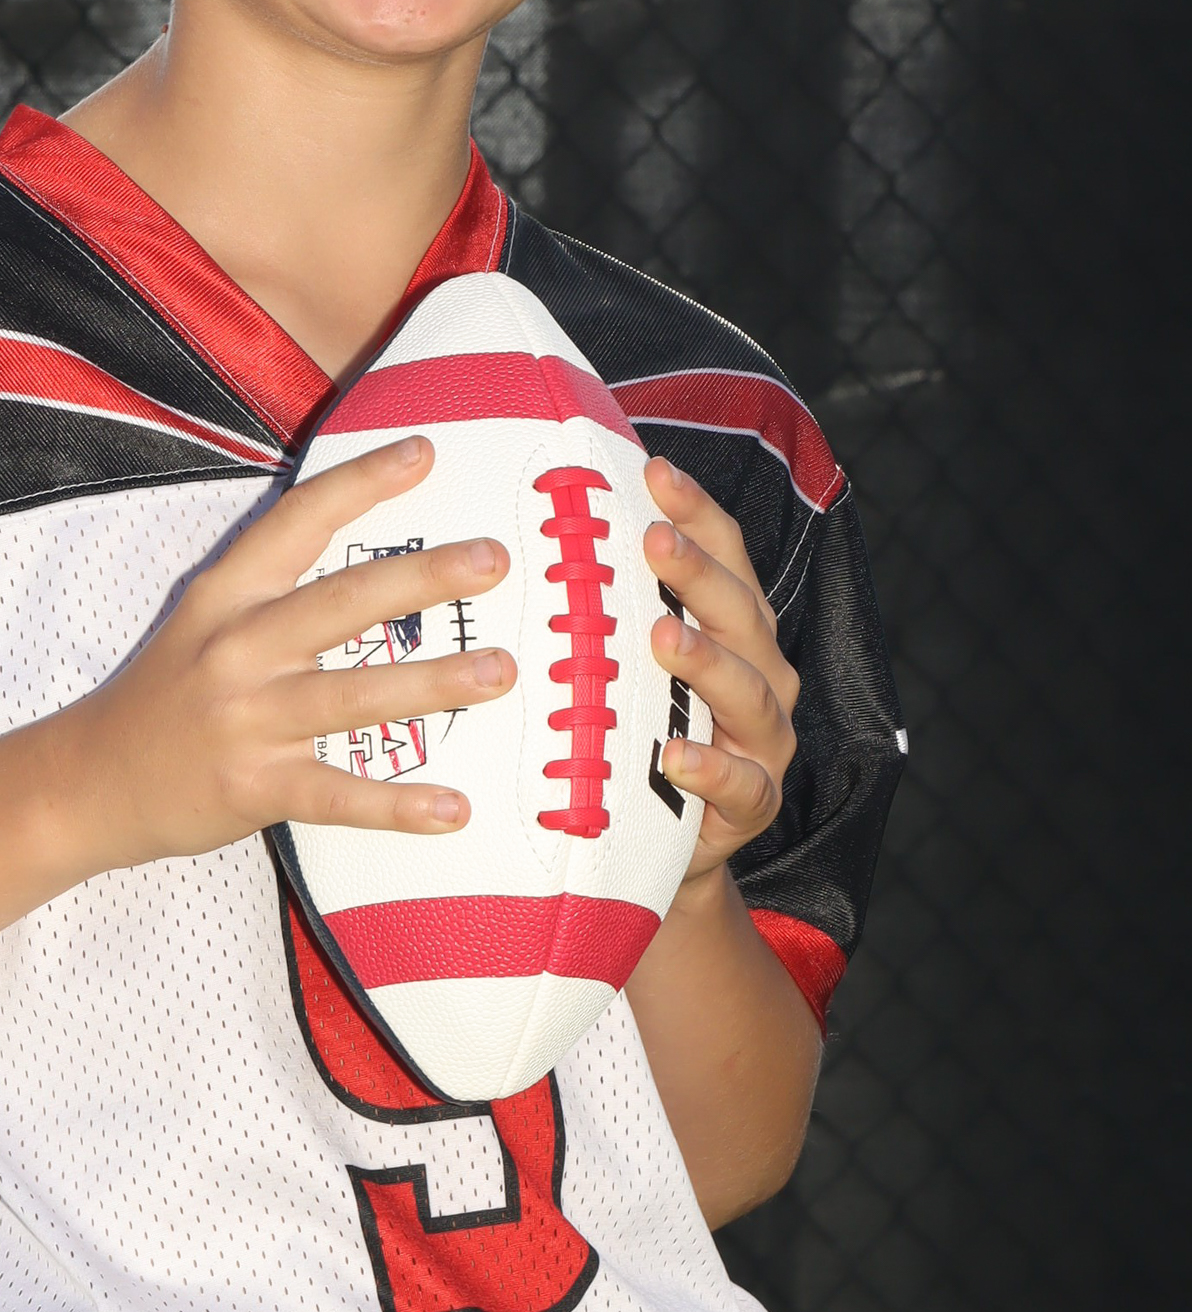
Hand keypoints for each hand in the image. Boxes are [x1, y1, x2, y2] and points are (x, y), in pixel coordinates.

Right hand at [55, 436, 515, 872]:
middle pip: (342, 602)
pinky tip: (454, 807)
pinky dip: (398, 806)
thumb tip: (376, 565)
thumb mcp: (204, 620)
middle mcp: (238, 648)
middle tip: (493, 559)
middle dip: (422, 577)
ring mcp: (247, 720)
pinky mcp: (255, 788)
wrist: (89, 780)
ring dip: (433, 683)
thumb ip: (275, 590)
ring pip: (354, 696)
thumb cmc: (167, 694)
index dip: (361, 482)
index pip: (298, 520)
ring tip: (500, 670)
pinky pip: (338, 796)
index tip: (424, 451)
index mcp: (227, 595)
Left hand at [642, 456, 798, 885]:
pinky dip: (712, 769)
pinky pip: (743, 784)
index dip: (695, 510)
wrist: (667, 841)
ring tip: (663, 637)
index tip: (653, 470)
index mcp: (735, 626)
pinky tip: (676, 756)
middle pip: (739, 611)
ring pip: (749, 690)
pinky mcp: (755, 800)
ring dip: (706, 661)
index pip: (724, 554)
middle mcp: (760, 670)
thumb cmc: (640, 728)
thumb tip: (547, 517)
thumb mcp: (629, 661)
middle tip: (652, 540)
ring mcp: (765, 737)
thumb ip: (609, 603)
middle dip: (697, 573)